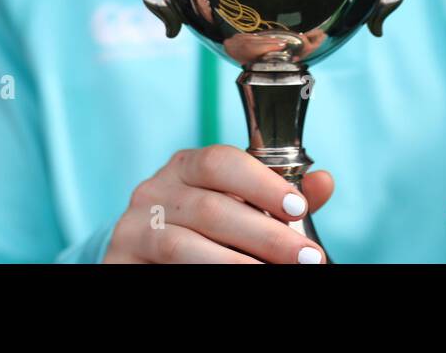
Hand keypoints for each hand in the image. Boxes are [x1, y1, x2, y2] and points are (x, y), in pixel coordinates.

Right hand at [103, 144, 333, 262]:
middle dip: (267, 236)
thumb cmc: (206, 230)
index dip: (262, 183)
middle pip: (212, 209)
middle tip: (307, 258)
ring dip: (237, 264)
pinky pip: (166, 269)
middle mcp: (154, 190)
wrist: (146, 259)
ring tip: (274, 277)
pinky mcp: (120, 262)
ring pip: (184, 245)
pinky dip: (205, 275)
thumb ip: (281, 198)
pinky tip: (236, 284)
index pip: (221, 161)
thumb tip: (324, 181)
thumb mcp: (242, 207)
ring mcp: (133, 228)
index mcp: (186, 166)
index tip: (299, 208)